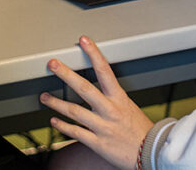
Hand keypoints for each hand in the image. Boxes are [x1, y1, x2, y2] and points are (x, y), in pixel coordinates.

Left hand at [40, 35, 153, 169]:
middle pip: (84, 88)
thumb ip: (112, 97)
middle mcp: (109, 110)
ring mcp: (102, 126)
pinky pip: (76, 132)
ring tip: (44, 97)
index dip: (93, 54)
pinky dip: (62, 126)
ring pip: (74, 111)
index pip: (105, 70)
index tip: (84, 41)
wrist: (150, 153)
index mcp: (119, 98)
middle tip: (53, 64)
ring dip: (56, 103)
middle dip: (66, 74)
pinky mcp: (97, 143)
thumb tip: (99, 85)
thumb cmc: (140, 129)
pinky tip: (54, 121)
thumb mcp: (129, 106)